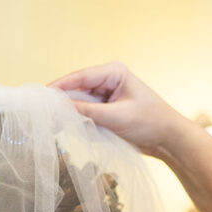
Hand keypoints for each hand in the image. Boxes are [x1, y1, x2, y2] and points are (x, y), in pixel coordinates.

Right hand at [49, 62, 179, 157]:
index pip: (80, 76)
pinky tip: (75, 127)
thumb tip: (63, 107)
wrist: (168, 139)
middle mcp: (108, 80)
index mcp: (114, 72)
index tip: (43, 94)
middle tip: (45, 112)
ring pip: (80, 103)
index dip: (60, 85)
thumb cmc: (150, 122)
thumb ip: (89, 112)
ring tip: (56, 121)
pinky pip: (87, 114)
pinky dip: (82, 121)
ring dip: (73, 113)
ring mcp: (107, 96)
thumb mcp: (117, 117)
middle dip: (64, 101)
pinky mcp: (107, 110)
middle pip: (77, 89)